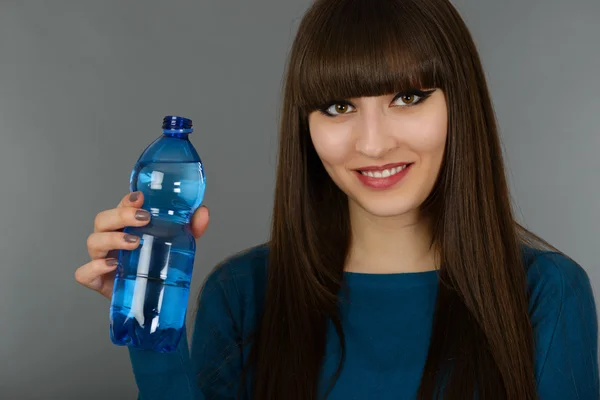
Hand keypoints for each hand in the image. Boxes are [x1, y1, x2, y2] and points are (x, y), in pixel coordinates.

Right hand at [74, 191, 209, 299]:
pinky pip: (84, 272)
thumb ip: (191, 228)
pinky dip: (94, 267)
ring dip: (112, 239)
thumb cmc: (158, 267)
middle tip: (143, 219)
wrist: (154, 302)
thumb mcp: (179, 245)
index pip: (121, 207)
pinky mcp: (97, 281)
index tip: (141, 198)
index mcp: (126, 227)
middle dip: (120, 215)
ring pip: (93, 241)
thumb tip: (203, 212)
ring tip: (135, 243)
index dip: (127, 200)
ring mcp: (101, 259)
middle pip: (103, 220)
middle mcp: (111, 239)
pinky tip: (112, 265)